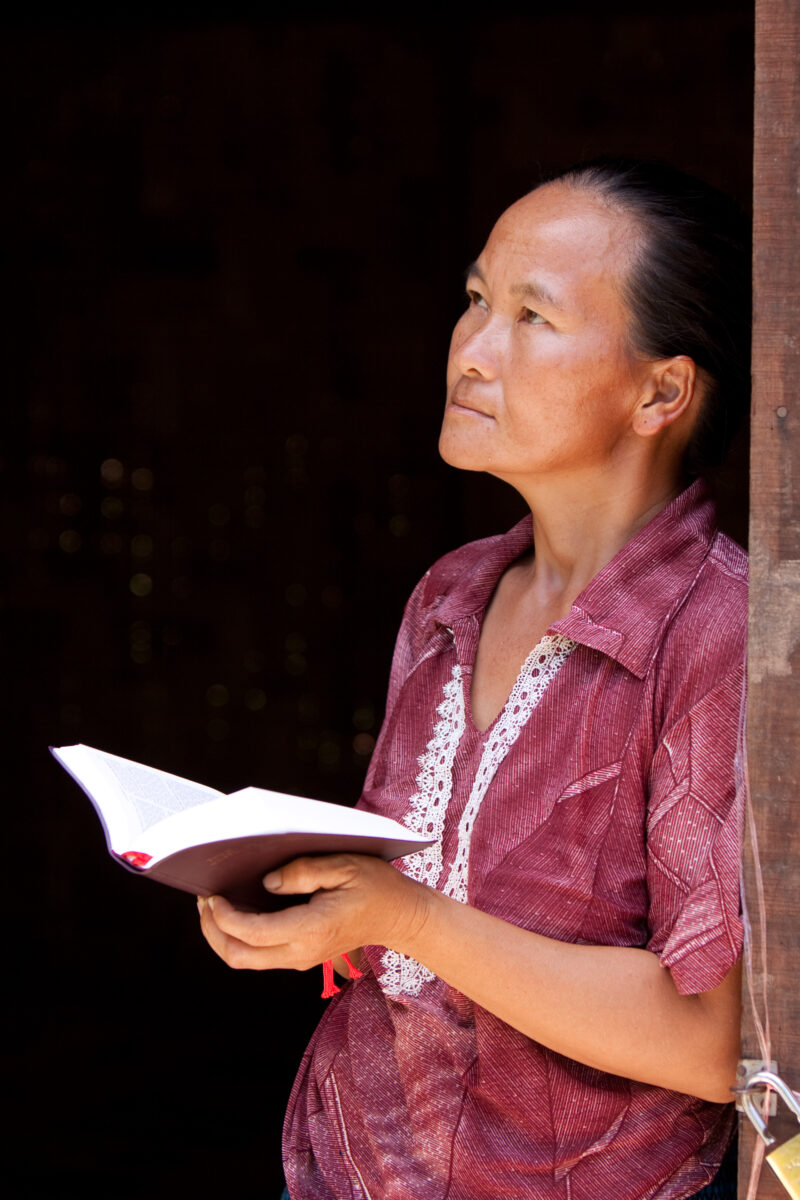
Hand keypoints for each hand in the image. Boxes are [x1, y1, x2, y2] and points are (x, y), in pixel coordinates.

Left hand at [197, 853, 431, 971]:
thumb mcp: (344, 866)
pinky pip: (259, 954)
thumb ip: (303, 872)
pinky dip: (239, 937)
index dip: (223, 916)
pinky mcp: (301, 956)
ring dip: (223, 936)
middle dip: (212, 930)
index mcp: (310, 929)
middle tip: (203, 900)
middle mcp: (301, 952)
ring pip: (245, 960)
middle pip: (239, 956)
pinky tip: (237, 911)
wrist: (400, 916)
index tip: (211, 893)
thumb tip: (265, 883)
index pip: (251, 933)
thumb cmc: (375, 886)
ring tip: (213, 905)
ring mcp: (300, 958)